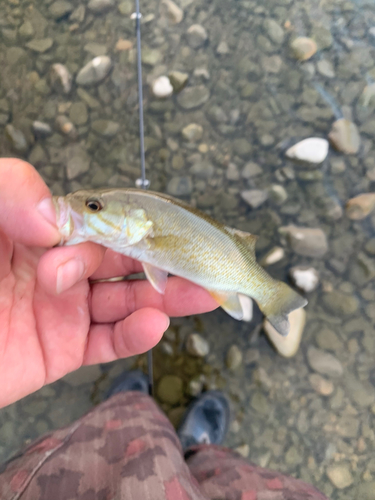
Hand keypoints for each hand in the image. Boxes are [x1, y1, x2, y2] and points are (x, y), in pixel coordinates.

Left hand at [0, 159, 217, 407]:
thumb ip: (6, 192)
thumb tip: (59, 219)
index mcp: (39, 227)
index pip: (101, 217)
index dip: (134, 218)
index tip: (164, 221)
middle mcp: (57, 264)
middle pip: (124, 257)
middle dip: (165, 256)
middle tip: (201, 257)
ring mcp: (61, 309)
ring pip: (126, 298)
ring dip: (166, 294)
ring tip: (201, 290)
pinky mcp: (60, 350)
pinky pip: (108, 342)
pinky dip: (136, 335)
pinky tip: (156, 323)